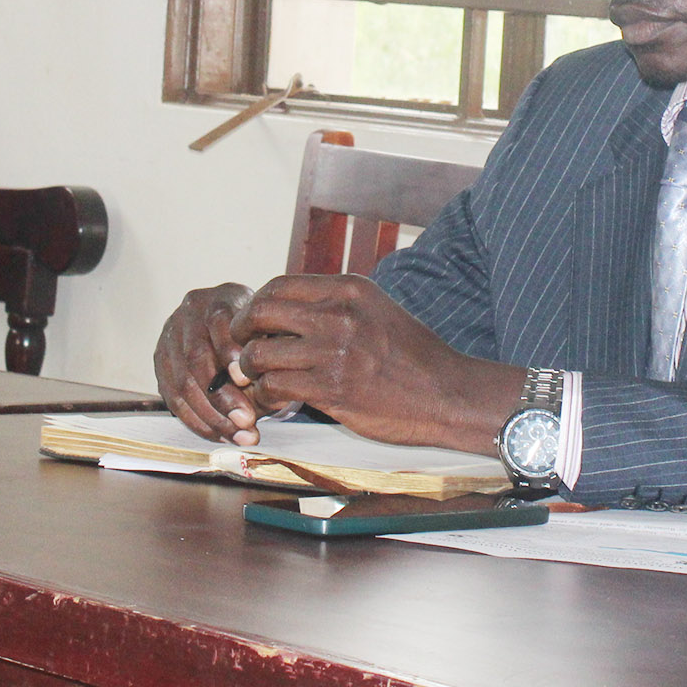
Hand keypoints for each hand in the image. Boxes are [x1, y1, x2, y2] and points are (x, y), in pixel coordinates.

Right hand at [155, 283, 265, 443]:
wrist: (231, 327)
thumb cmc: (257, 332)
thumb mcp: (268, 331)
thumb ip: (267, 351)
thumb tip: (267, 390)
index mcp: (218, 299)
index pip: (218, 322)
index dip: (229, 351)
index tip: (246, 378)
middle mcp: (187, 316)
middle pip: (196, 358)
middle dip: (222, 395)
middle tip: (246, 420)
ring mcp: (169, 341)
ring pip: (182, 384)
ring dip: (212, 416)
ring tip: (240, 436)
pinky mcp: (161, 366)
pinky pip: (174, 400)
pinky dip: (198, 422)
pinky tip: (222, 435)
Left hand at [230, 275, 521, 454]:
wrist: (446, 393)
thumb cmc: (411, 355)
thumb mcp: (376, 309)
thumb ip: (335, 304)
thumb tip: (287, 308)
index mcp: (349, 290)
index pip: (279, 285)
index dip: (255, 304)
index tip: (252, 323)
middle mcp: (338, 315)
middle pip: (260, 313)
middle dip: (241, 334)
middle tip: (242, 351)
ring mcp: (334, 352)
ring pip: (260, 354)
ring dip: (251, 371)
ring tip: (258, 381)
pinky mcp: (331, 389)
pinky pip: (275, 388)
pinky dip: (266, 396)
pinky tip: (276, 401)